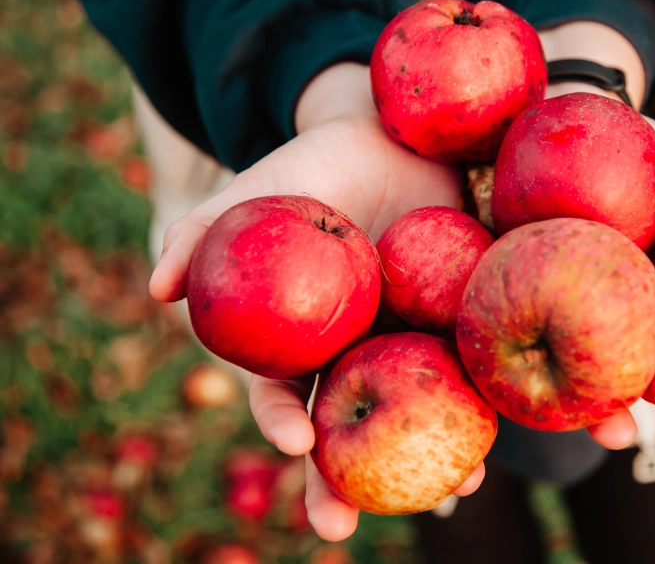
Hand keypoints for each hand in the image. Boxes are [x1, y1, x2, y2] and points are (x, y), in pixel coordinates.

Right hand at [149, 63, 474, 540]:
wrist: (389, 141)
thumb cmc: (310, 170)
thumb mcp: (251, 193)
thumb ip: (198, 232)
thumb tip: (154, 288)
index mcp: (296, 339)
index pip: (279, 393)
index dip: (279, 421)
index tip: (292, 441)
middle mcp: (348, 353)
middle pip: (342, 429)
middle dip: (337, 482)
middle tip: (338, 528)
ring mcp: (401, 345)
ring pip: (408, 415)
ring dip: (423, 463)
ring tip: (445, 493)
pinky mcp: (451, 324)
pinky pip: (462, 373)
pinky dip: (474, 407)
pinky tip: (488, 437)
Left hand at [540, 21, 654, 448]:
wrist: (566, 131)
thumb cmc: (644, 154)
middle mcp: (641, 324)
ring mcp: (585, 323)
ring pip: (602, 383)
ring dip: (611, 412)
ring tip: (614, 420)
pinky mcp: (528, 314)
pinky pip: (534, 357)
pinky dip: (539, 382)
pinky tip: (538, 392)